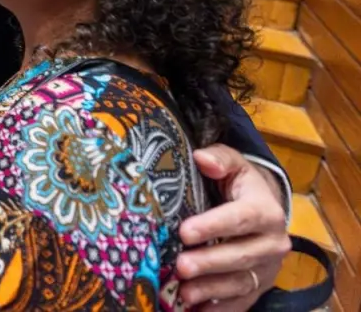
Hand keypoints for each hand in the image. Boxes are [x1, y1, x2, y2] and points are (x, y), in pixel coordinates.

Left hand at [177, 145, 289, 309]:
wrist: (262, 208)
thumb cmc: (239, 183)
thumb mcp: (233, 164)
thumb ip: (219, 158)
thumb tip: (202, 158)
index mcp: (266, 210)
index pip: (240, 218)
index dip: (213, 225)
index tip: (185, 231)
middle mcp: (272, 242)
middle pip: (241, 255)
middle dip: (209, 263)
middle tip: (181, 267)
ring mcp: (267, 267)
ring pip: (241, 282)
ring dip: (212, 290)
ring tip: (184, 293)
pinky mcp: (259, 286)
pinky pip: (242, 302)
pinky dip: (221, 309)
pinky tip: (197, 311)